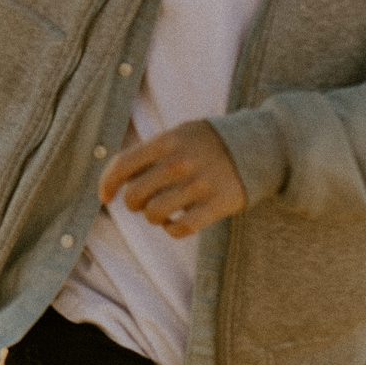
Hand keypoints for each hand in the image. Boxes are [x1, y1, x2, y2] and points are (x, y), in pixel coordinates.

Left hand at [99, 121, 244, 238]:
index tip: (105, 197)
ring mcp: (199, 184)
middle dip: (134, 204)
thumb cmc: (209, 143)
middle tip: (145, 203)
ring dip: (154, 218)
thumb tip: (116, 179)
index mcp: (167, 141)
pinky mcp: (217, 205)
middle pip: (135, 196)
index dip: (107, 184)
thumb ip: (150, 152)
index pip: (122, 165)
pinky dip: (173, 230)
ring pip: (154, 215)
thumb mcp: (179, 134)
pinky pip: (181, 229)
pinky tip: (177, 222)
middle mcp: (180, 163)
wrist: (260, 146)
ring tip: (164, 211)